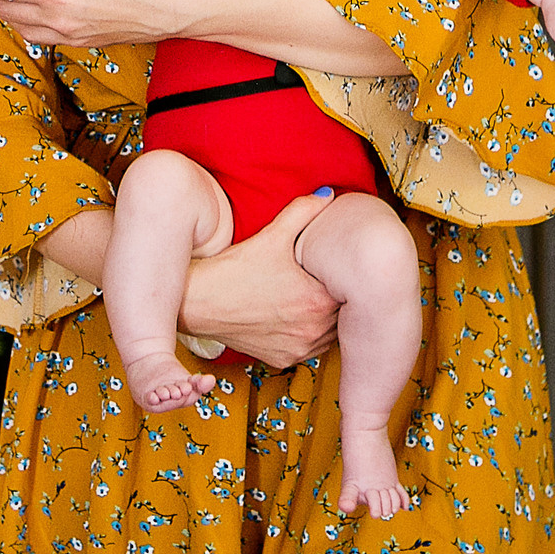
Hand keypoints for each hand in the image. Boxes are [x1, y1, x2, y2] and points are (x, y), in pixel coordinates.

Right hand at [176, 194, 339, 368]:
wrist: (200, 302)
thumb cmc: (235, 271)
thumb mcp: (273, 235)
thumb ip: (304, 211)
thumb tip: (327, 194)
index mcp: (318, 301)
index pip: (354, 292)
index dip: (348, 278)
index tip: (338, 269)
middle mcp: (312, 330)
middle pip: (343, 315)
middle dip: (337, 298)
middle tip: (325, 281)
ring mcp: (298, 349)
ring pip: (329, 335)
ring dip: (325, 320)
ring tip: (311, 298)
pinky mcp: (282, 359)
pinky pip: (308, 349)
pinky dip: (306, 335)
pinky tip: (294, 316)